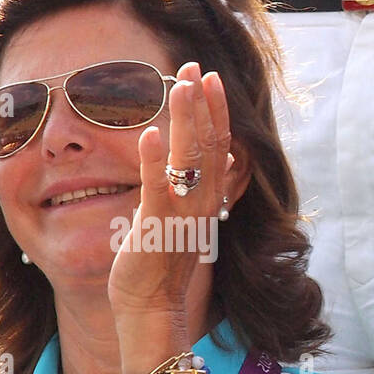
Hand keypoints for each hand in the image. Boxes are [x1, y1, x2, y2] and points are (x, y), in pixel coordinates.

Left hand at [108, 62, 233, 322]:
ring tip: (180, 85)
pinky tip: (149, 132)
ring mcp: (183, 215)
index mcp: (209, 200)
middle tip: (195, 66)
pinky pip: (158, 188)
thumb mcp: (189, 218)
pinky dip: (155, 160)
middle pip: (209, 145)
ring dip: (186, 120)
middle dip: (203, 104)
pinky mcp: (158, 227)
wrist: (154, 306)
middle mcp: (202, 204)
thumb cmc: (164, 264)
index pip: (219, 147)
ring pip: (190, 160)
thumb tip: (223, 158)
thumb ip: (205, 186)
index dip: (216, 112)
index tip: (210, 79)